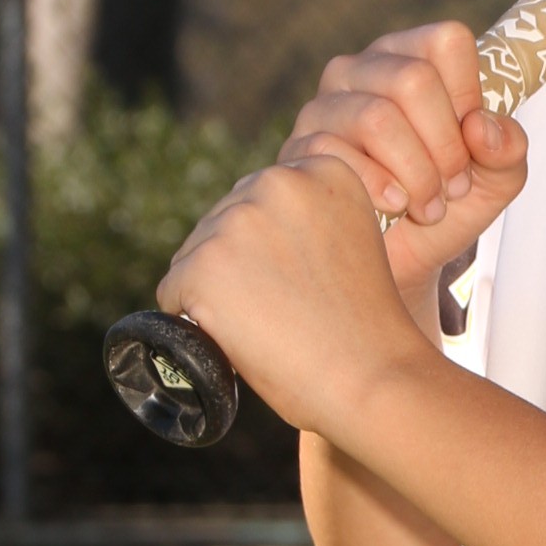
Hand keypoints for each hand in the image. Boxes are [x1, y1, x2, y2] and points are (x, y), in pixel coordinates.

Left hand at [156, 152, 435, 442]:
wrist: (373, 376)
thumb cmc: (365, 326)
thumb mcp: (350, 240)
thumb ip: (307, 218)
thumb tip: (248, 230)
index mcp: (322, 169)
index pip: (261, 197)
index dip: (273, 246)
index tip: (305, 278)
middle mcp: (278, 181)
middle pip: (223, 220)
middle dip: (238, 264)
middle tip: (284, 307)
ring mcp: (237, 221)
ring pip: (195, 255)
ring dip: (216, 289)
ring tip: (268, 323)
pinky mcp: (203, 264)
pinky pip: (173, 292)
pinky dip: (193, 319)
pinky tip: (238, 335)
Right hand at [280, 23, 530, 331]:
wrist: (399, 263)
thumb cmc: (445, 207)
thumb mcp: (497, 179)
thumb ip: (509, 149)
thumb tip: (481, 127)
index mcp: (412, 58)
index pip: (447, 41)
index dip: (468, 98)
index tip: (472, 142)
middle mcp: (362, 70)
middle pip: (414, 79)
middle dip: (444, 146)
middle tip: (451, 186)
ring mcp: (323, 106)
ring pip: (376, 118)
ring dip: (415, 174)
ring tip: (426, 205)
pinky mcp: (299, 149)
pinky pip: (337, 157)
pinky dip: (379, 192)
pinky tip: (391, 208)